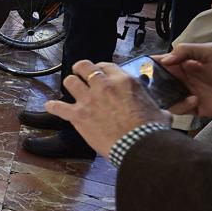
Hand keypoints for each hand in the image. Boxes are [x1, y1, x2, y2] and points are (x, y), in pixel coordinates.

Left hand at [44, 61, 169, 158]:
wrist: (139, 144)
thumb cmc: (151, 129)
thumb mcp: (158, 111)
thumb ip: (154, 107)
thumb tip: (161, 113)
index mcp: (124, 81)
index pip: (106, 65)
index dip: (101, 69)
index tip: (101, 74)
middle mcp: (104, 85)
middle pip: (84, 66)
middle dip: (81, 70)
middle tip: (81, 75)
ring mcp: (89, 99)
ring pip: (69, 82)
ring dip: (70, 85)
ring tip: (71, 88)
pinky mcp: (78, 115)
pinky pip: (58, 107)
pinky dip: (53, 107)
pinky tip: (50, 106)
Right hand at [154, 43, 211, 116]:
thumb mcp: (211, 51)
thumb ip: (187, 50)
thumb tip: (164, 60)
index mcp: (182, 63)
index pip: (159, 63)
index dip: (147, 65)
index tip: (138, 68)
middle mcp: (180, 79)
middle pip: (156, 81)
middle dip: (150, 84)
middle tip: (147, 86)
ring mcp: (184, 94)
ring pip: (163, 97)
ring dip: (162, 97)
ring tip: (170, 95)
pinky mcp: (191, 108)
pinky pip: (176, 109)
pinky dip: (179, 107)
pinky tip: (193, 101)